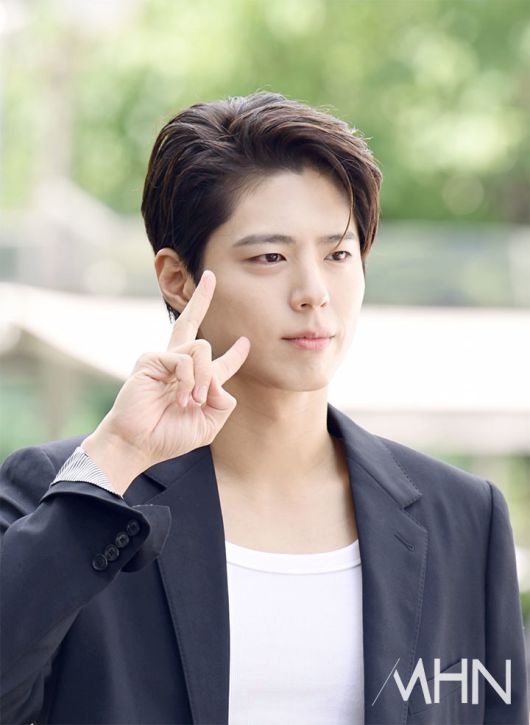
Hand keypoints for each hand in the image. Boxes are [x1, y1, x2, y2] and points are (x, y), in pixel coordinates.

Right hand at [82, 270, 249, 491]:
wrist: (138, 444)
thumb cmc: (169, 437)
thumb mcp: (208, 424)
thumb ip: (223, 402)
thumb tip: (220, 381)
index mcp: (195, 380)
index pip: (219, 362)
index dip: (235, 354)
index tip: (245, 343)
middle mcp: (179, 365)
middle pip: (192, 323)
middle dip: (202, 298)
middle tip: (211, 276)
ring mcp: (164, 360)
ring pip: (203, 348)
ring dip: (204, 378)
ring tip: (191, 401)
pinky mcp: (152, 359)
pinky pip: (185, 359)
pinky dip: (188, 381)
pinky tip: (179, 399)